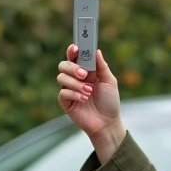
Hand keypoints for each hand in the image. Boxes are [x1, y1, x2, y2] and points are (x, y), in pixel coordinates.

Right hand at [57, 45, 123, 161]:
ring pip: (61, 78)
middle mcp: (75, 78)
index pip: (74, 57)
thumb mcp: (109, 81)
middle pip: (63, 65)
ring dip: (76, 84)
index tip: (76, 48)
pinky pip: (63, 92)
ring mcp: (69, 90)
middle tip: (85, 75)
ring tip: (88, 92)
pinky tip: (84, 99)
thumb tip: (96, 50)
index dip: (72, 50)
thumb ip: (102, 66)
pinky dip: (74, 94)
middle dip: (73, 68)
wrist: (107, 122)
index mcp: (85, 70)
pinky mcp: (66, 102)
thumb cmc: (109, 101)